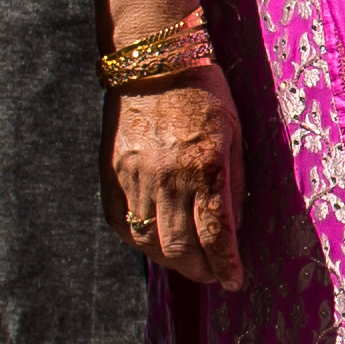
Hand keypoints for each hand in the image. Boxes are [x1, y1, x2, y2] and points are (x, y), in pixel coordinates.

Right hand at [110, 74, 244, 292]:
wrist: (153, 63)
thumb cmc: (203, 94)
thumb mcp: (233, 134)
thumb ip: (233, 183)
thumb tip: (232, 228)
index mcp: (204, 166)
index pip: (215, 234)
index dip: (225, 265)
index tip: (234, 280)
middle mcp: (166, 177)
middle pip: (180, 248)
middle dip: (200, 271)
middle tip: (212, 276)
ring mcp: (133, 177)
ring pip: (149, 242)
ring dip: (171, 262)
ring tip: (188, 264)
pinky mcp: (111, 175)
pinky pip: (122, 224)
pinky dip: (140, 241)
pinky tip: (156, 242)